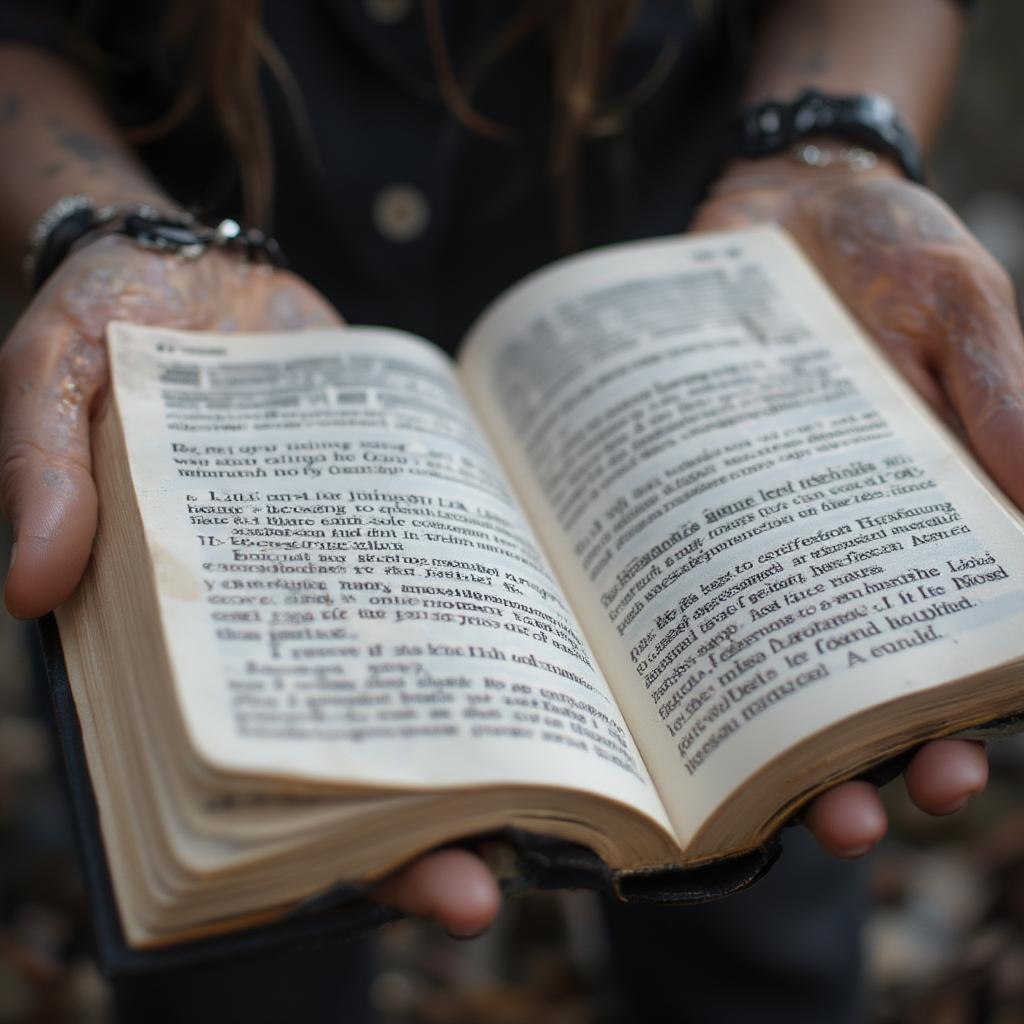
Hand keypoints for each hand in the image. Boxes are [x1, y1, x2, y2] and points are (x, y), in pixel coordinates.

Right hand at [0, 235, 500, 934]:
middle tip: (481, 886)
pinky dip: (487, 604)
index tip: (365, 890)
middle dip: (407, 816)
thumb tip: (26, 581)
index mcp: (171, 624)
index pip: (230, 760)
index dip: (291, 838)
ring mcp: (337, 562)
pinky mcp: (390, 501)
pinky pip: (442, 567)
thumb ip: (38, 462)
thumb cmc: (109, 323)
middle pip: (339, 738)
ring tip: (541, 775)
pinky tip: (543, 644)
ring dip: (472, 720)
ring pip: (408, 665)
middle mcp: (263, 613)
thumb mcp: (52, 372)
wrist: (200, 267)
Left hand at [692, 156, 1022, 857]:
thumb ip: (997, 393)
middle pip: (849, 678)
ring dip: (745, 718)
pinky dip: (662, 614)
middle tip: (836, 814)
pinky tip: (641, 662)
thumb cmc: (890, 246)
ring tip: (728, 775)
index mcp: (931, 517)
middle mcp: (838, 539)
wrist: (782, 197)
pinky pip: (673, 564)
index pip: (953, 646)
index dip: (958, 721)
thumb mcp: (960, 304)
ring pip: (753, 643)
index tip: (945, 773)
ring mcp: (756, 521)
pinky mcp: (690, 489)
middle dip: (850, 758)